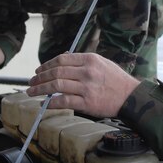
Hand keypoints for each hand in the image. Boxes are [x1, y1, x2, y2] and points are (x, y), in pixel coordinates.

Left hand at [26, 53, 140, 117]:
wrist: (131, 97)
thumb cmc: (116, 80)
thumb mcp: (102, 63)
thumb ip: (83, 62)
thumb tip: (62, 62)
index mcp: (90, 59)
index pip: (61, 59)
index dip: (46, 65)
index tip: (38, 70)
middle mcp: (87, 72)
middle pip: (56, 72)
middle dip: (39, 77)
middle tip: (31, 82)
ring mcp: (86, 88)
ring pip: (56, 86)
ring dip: (40, 89)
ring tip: (32, 92)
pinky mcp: (87, 103)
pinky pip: (64, 102)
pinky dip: (51, 102)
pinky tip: (44, 103)